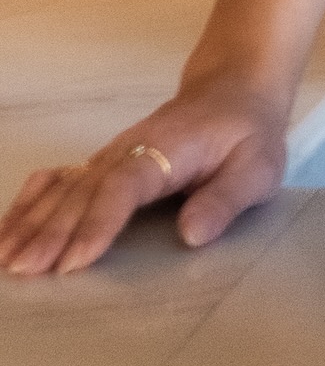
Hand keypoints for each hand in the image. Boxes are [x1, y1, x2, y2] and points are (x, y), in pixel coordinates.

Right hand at [0, 91, 291, 275]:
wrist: (232, 93)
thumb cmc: (247, 135)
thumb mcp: (257, 168)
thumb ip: (226, 199)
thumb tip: (192, 235)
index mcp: (163, 152)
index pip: (122, 188)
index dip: (97, 224)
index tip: (75, 260)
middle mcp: (125, 153)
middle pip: (81, 194)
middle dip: (50, 234)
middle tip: (23, 271)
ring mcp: (107, 158)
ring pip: (62, 191)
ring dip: (30, 224)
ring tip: (4, 258)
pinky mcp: (101, 165)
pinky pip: (57, 183)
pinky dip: (28, 205)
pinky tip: (6, 229)